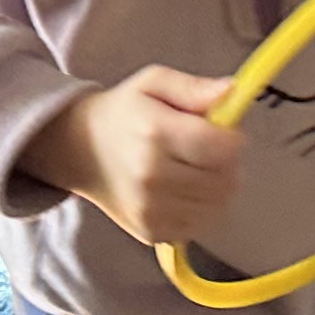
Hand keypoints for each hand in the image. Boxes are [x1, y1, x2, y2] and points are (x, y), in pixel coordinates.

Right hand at [31, 69, 243, 251]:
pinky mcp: (150, 232)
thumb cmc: (124, 112)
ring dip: (218, 188)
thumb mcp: (154, 82)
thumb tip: (233, 92)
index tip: (222, 131)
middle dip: (228, 164)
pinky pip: (200, 226)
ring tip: (197, 168)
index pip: (223, 148)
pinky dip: (202, 209)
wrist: (81, 150)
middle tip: (209, 149)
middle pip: (224, 180)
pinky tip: (186, 190)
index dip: (233, 139)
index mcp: (155, 133)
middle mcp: (152, 176)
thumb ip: (194, 87)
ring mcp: (150, 209)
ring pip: (217, 206)